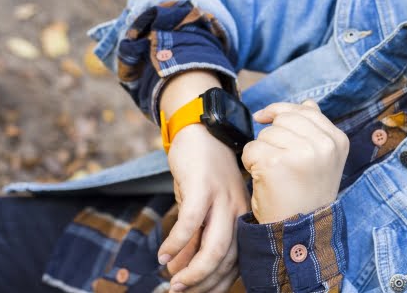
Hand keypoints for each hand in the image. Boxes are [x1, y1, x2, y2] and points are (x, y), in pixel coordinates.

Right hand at [160, 124, 249, 291]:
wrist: (201, 129)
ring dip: (192, 271)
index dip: (219, 284)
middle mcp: (238, 210)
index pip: (239, 261)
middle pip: (228, 260)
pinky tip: (163, 254)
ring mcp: (222, 198)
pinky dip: (176, 243)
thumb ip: (195, 237)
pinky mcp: (202, 187)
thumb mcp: (203, 207)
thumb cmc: (202, 172)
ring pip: (214, 248)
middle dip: (203, 284)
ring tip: (173, 283)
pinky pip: (190, 223)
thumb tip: (176, 269)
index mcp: (244, 217)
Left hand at [242, 100, 348, 223]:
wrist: (299, 229)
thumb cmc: (306, 194)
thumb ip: (316, 130)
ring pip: (266, 134)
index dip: (280, 112)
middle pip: (282, 119)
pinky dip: (250, 164)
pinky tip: (264, 179)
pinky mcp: (277, 163)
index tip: (266, 119)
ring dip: (262, 152)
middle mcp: (323, 145)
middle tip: (279, 163)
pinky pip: (252, 149)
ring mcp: (302, 153)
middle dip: (272, 137)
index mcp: (337, 140)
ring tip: (275, 174)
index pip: (304, 110)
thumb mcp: (324, 160)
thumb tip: (307, 103)